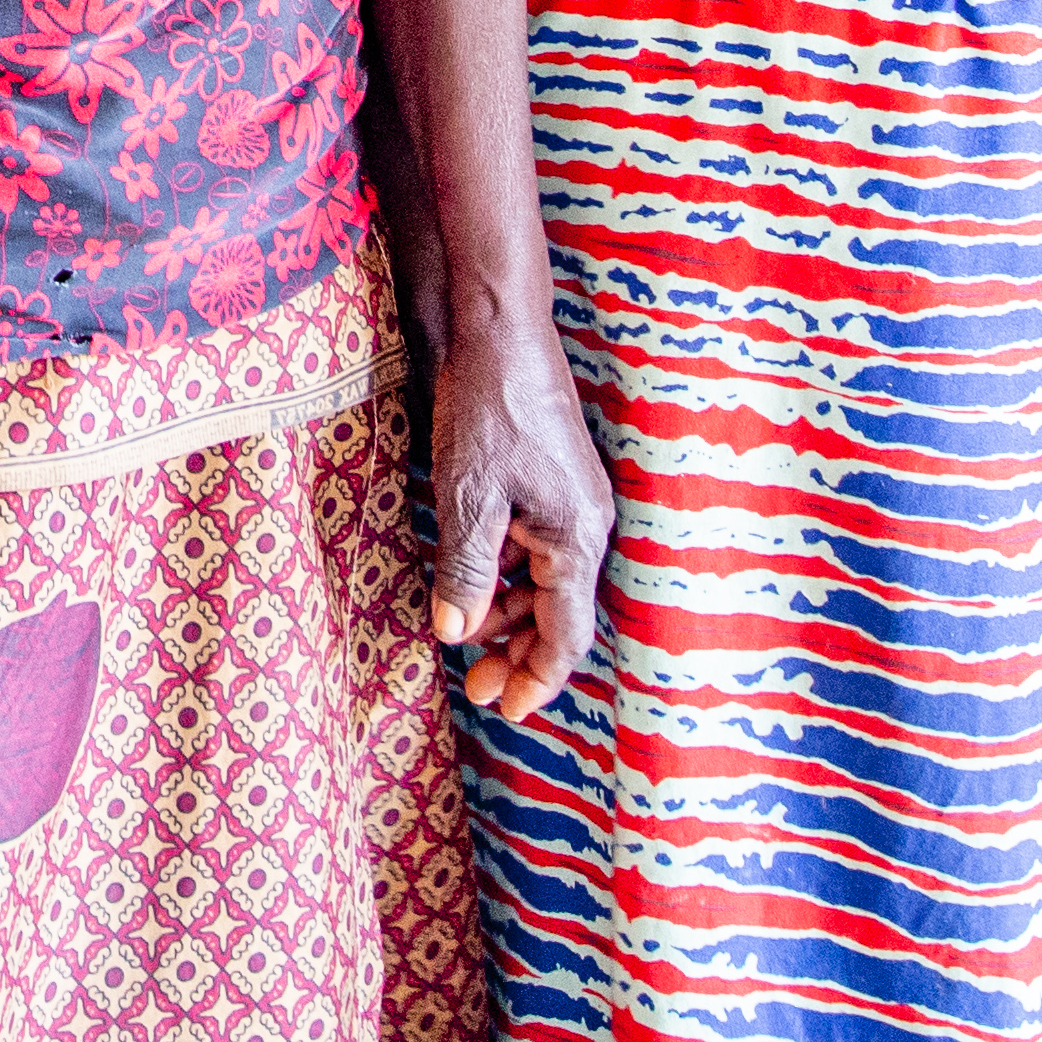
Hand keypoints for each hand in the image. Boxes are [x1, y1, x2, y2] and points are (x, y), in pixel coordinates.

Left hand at [428, 314, 614, 721]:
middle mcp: (585, 525)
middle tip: (476, 688)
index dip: (538, 679)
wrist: (499, 331)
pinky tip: (472, 583)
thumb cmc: (486, 409)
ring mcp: (571, 502)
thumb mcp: (467, 497)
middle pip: (559, 614)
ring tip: (467, 643)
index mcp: (576, 537)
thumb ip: (465, 571)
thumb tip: (456, 635)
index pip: (566, 634)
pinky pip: (537, 549)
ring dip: (509, 616)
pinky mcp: (551, 481)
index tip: (506, 710)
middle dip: (519, 655)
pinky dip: (507, 575)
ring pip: (546, 582)